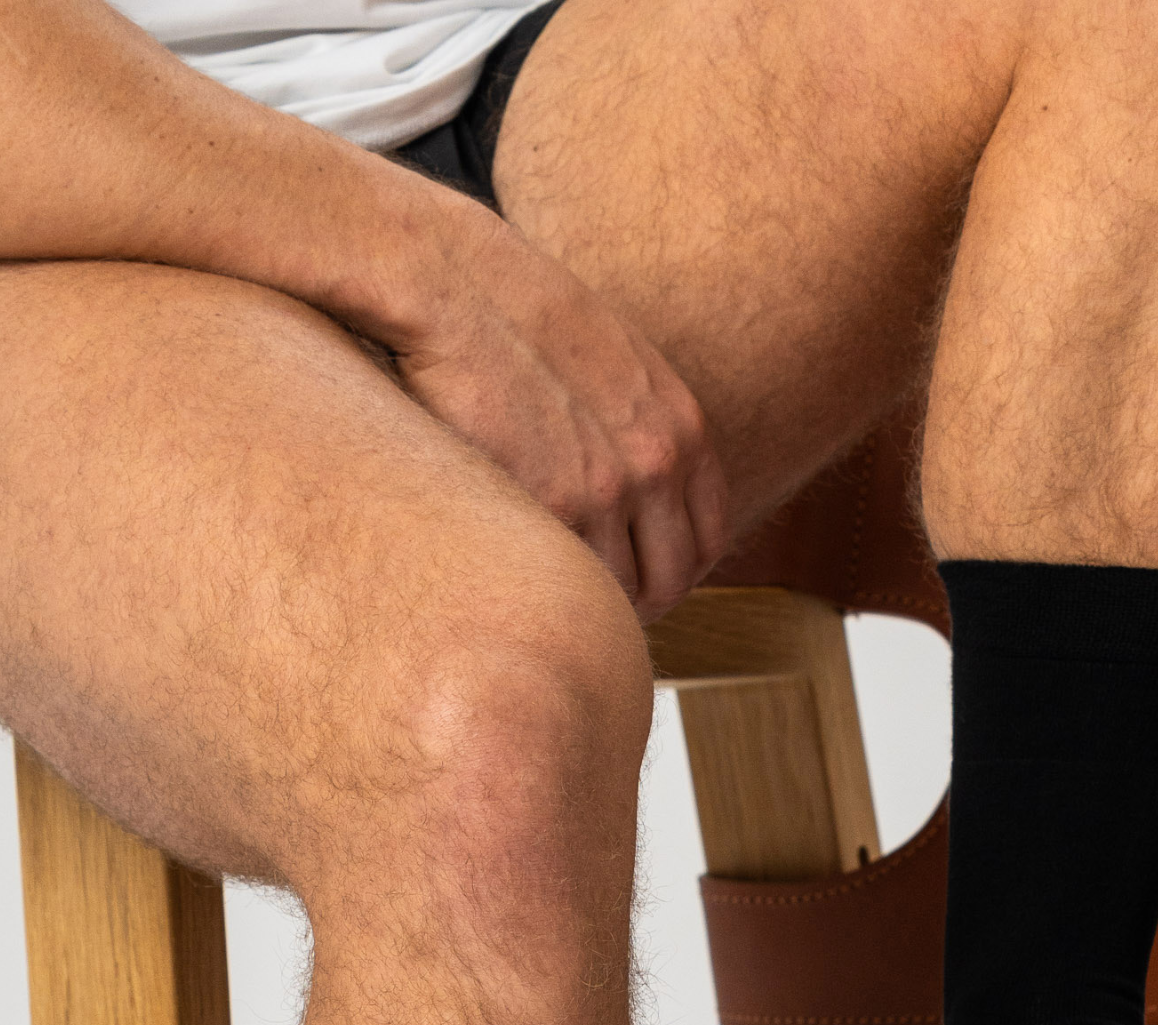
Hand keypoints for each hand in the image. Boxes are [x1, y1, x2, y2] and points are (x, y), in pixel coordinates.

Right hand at [383, 199, 727, 618]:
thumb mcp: (613, 358)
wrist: (449, 280)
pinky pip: (570, 581)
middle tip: (597, 610)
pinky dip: (552, 591)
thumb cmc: (511, 311)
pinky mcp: (549, 506)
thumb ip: (640, 425)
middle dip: (640, 603)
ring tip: (554, 598)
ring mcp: (607, 489)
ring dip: (592, 607)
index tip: (642, 581)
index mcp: (681, 424)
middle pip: (673, 579)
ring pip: (621, 594)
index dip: (676, 569)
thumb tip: (638, 487)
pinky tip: (524, 580)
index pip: (708, 536)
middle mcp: (658, 461)